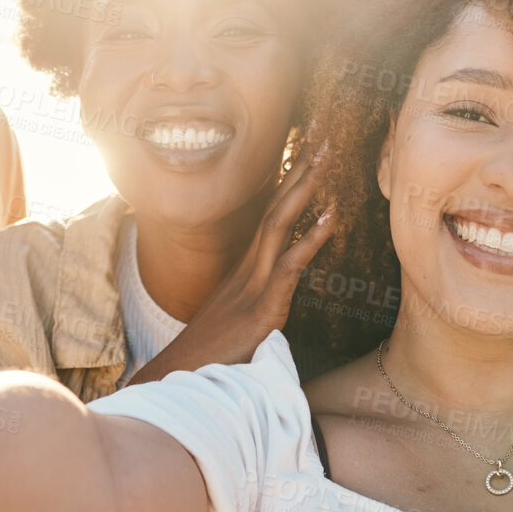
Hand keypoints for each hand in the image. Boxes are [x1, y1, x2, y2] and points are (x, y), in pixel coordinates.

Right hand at [126, 146, 334, 383]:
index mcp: (245, 267)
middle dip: (298, 167)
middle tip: (320, 131)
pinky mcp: (262, 308)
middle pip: (274, 206)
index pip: (269, 213)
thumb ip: (256, 299)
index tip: (306, 148)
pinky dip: (311, 238)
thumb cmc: (210, 354)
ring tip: (326, 154)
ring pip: (279, 223)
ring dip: (304, 187)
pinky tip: (332, 216)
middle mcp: (247, 267)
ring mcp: (253, 284)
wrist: (180, 380)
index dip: (288, 181)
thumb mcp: (237, 319)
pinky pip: (289, 266)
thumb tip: (275, 292)